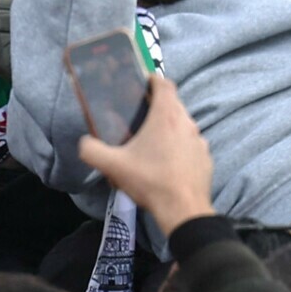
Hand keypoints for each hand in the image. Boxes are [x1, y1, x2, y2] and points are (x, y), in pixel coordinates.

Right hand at [76, 78, 213, 234]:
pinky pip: (191, 145)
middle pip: (174, 104)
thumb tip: (84, 143)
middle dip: (158, 105)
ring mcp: (199, 141)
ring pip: (184, 125)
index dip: (153, 80)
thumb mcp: (113, 166)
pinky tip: (169, 162)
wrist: (184, 211)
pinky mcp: (206, 159)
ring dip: (170, 127)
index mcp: (166, 116)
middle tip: (140, 115)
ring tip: (153, 141)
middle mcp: (187, 123)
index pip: (165, 84)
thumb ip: (91, 150)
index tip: (141, 85)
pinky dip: (181, 146)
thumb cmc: (150, 180)